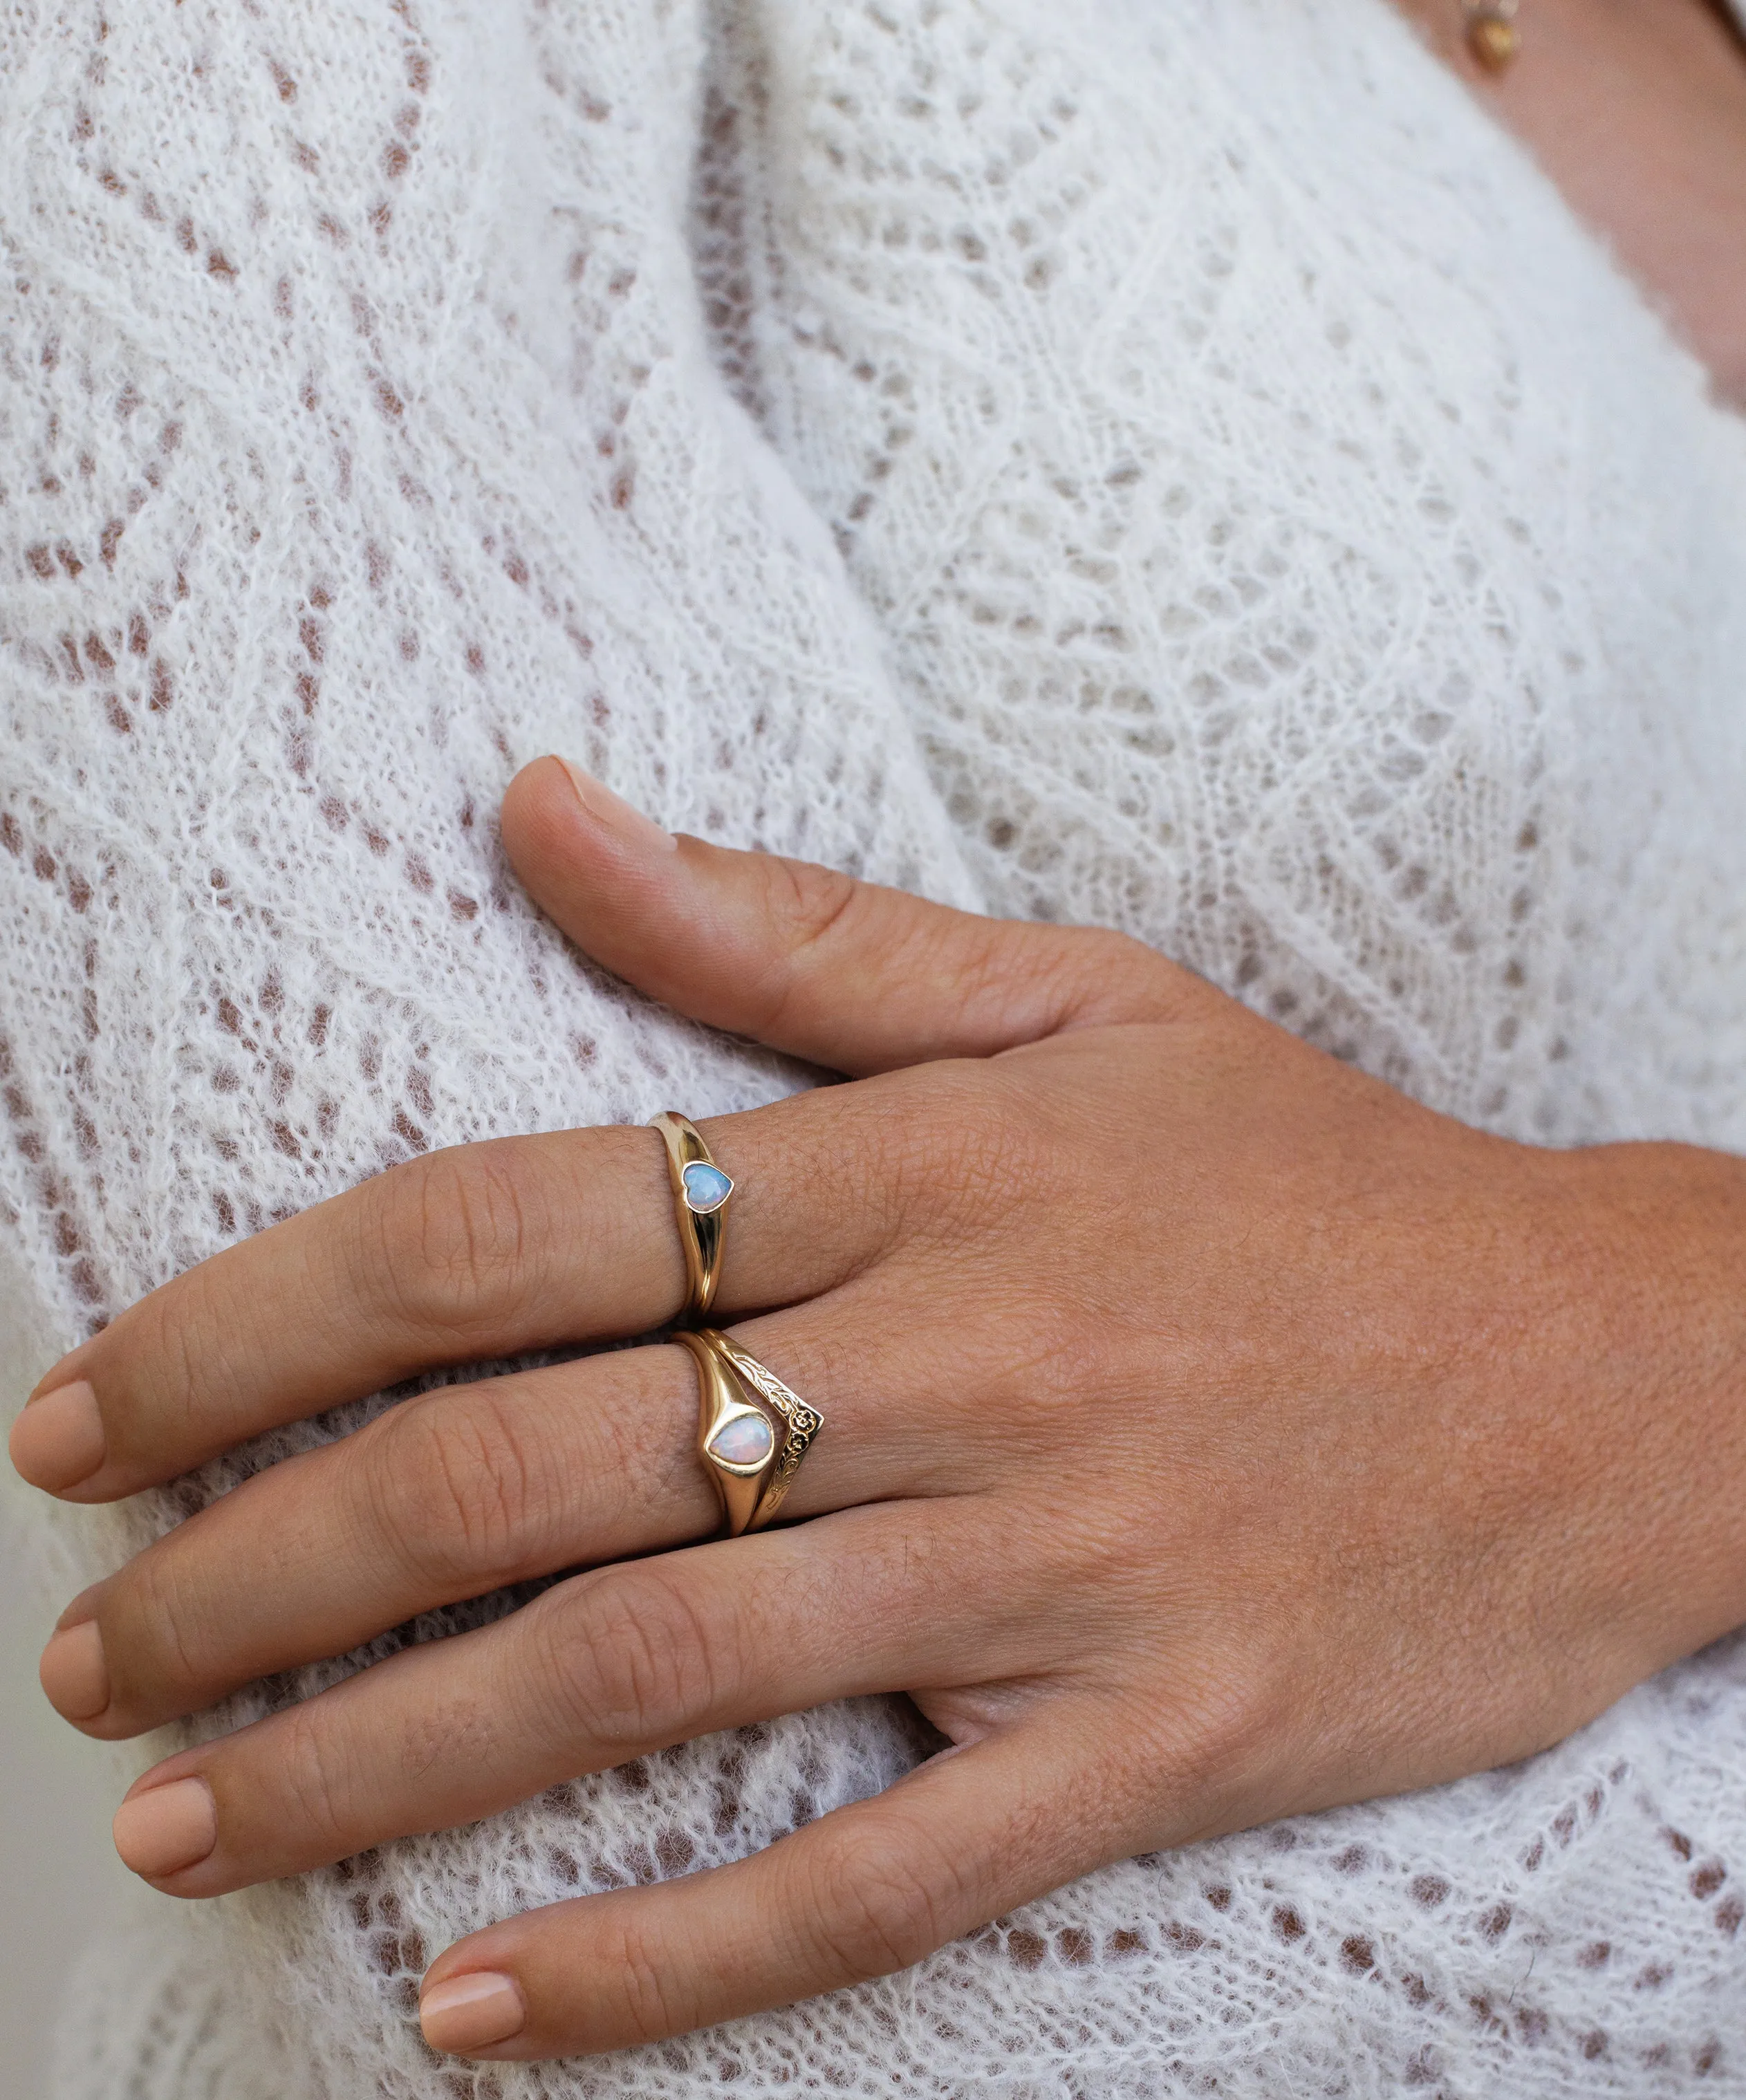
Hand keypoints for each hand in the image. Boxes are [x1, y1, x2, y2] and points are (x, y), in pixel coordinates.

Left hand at [13, 756, 1745, 2061]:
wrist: (1619, 1365)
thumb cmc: (1319, 1172)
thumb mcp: (1072, 996)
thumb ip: (782, 930)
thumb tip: (537, 806)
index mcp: (916, 1173)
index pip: (504, 1235)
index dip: (259, 1323)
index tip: (94, 1411)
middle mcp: (956, 1366)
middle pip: (529, 1471)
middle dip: (262, 1566)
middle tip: (90, 1642)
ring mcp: (1053, 1572)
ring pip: (651, 1679)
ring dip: (383, 1764)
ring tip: (188, 1820)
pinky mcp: (1154, 1745)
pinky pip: (874, 1881)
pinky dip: (662, 1964)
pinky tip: (479, 2025)